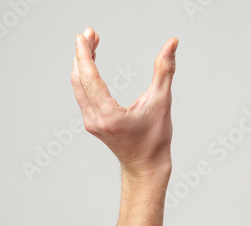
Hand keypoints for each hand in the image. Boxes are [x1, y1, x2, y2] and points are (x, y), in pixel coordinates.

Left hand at [71, 27, 178, 177]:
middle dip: (81, 55)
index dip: (85, 54)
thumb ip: (165, 71)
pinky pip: (83, 96)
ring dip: (82, 65)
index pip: (89, 78)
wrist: (146, 168)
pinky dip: (85, 78)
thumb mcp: (161, 103)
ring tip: (90, 44)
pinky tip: (91, 66)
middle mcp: (95, 120)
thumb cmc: (155, 141)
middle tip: (89, 34)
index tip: (84, 35)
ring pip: (79, 88)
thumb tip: (172, 43)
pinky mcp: (94, 123)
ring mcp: (92, 123)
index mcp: (109, 116)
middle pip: (79, 80)